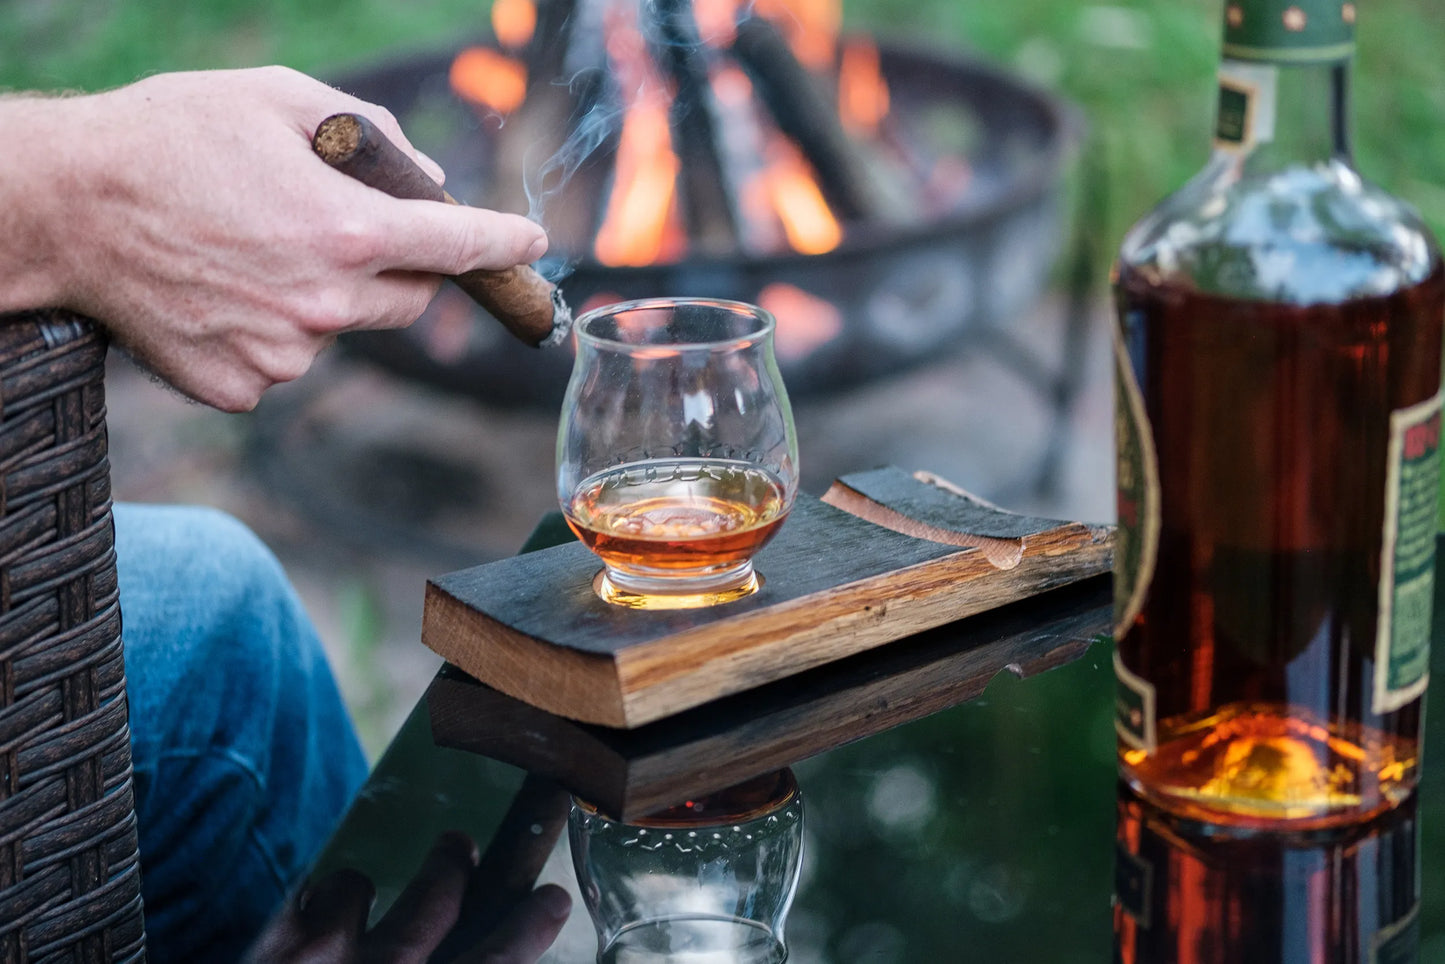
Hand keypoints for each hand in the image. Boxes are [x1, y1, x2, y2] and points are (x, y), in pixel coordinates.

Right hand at [0, 66, 546, 410]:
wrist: (64, 206)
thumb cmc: (170, 137)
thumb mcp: (280, 99)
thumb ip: (371, 135)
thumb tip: (428, 178)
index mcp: (347, 230)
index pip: (458, 246)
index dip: (504, 244)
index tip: (533, 245)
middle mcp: (325, 303)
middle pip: (411, 301)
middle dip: (399, 268)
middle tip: (345, 232)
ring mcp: (283, 354)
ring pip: (346, 331)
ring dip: (326, 298)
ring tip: (251, 252)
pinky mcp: (241, 387)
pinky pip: (287, 359)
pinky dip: (271, 331)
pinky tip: (223, 291)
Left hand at [244, 831, 571, 963]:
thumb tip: (490, 963)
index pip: (495, 961)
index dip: (529, 929)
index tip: (552, 899)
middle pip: (433, 902)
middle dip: (451, 868)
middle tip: (460, 846)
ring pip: (355, 889)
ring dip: (368, 883)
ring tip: (386, 878)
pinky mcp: (268, 957)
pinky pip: (304, 901)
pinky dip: (320, 900)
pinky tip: (324, 912)